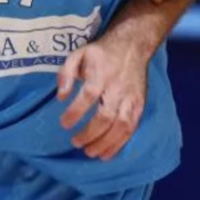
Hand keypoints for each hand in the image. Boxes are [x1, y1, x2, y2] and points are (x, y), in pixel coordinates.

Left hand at [56, 32, 148, 160]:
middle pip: (106, 116)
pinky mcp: (139, 105)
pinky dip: (119, 144)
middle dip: (90, 134)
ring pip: (121, 126)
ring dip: (105, 143)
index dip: (76, 112)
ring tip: (89, 152)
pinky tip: (106, 153)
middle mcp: (118, 87)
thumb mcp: (79, 54)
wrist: (132, 46)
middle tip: (75, 142)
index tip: (64, 124)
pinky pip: (131, 128)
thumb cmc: (101, 53)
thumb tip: (61, 97)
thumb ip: (66, 73)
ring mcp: (131, 98)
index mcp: (101, 73)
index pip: (89, 95)